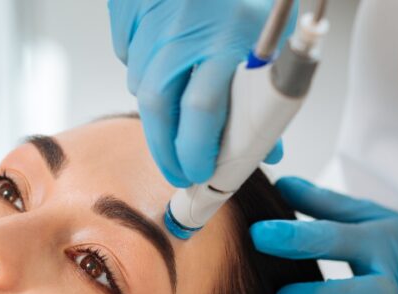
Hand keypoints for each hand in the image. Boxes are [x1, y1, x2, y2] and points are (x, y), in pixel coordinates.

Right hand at [107, 0, 288, 186]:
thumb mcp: (270, 35)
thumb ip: (266, 91)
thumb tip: (267, 146)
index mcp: (225, 41)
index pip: (202, 114)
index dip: (197, 153)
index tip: (201, 174)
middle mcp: (182, 35)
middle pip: (159, 110)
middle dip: (167, 150)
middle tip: (179, 171)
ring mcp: (150, 24)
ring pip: (141, 85)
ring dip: (158, 111)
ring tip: (176, 123)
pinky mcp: (127, 12)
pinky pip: (129, 54)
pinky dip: (144, 67)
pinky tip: (163, 63)